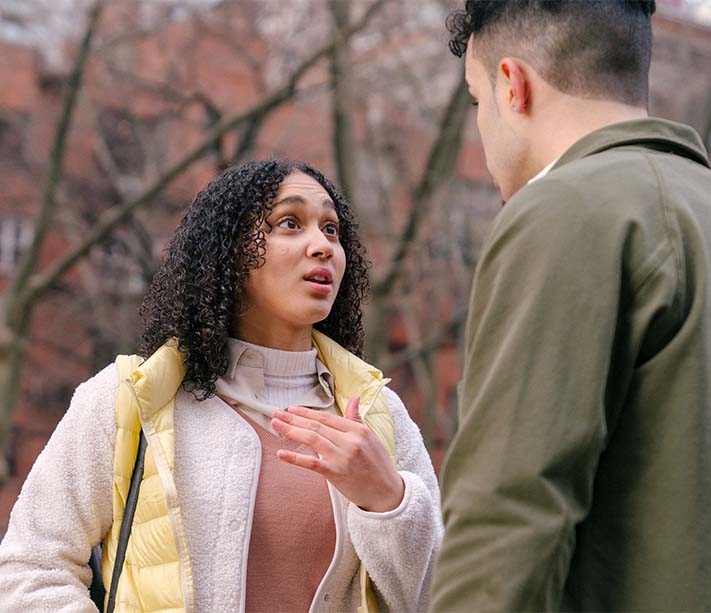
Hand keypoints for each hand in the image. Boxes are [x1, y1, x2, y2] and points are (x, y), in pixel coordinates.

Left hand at [271, 395, 404, 512]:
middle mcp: (350, 441)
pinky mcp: (335, 473)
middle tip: (276, 413)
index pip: (327, 418)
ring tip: (276, 424)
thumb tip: (354, 397)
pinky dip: (294, 458)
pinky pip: (311, 463)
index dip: (307, 412)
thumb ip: (357, 418)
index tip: (292, 409)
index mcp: (358, 430)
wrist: (386, 493)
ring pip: (312, 439)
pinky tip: (280, 453)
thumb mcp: (371, 438)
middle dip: (294, 418)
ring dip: (291, 430)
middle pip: (316, 426)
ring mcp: (342, 457)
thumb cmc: (378, 464)